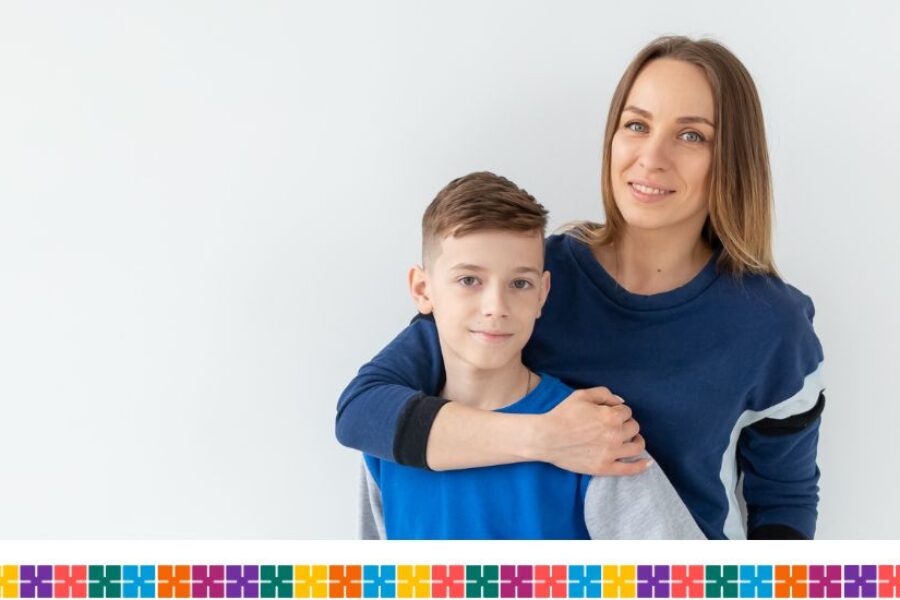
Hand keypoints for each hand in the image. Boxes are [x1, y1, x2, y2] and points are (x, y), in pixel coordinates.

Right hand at [532, 386, 649, 475]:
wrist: (546, 438)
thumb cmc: (562, 414)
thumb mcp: (581, 395)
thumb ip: (604, 394)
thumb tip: (620, 402)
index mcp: (611, 416)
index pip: (626, 411)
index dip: (619, 410)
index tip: (610, 413)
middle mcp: (615, 435)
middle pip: (633, 427)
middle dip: (627, 424)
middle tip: (616, 425)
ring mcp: (611, 453)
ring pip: (636, 447)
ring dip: (637, 441)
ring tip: (632, 440)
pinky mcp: (605, 468)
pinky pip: (629, 469)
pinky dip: (641, 466)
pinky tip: (647, 463)